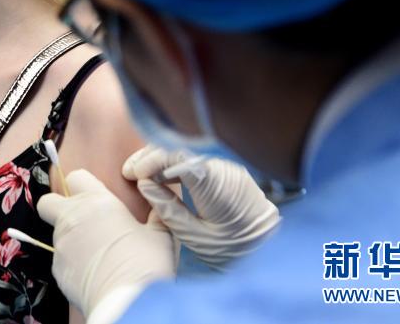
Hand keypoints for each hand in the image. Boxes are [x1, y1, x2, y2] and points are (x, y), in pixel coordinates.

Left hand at [37, 169, 176, 316]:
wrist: (128, 300)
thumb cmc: (146, 262)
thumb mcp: (159, 234)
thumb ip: (155, 216)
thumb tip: (159, 207)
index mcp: (97, 202)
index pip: (76, 177)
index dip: (83, 186)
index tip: (94, 198)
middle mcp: (72, 218)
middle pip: (47, 202)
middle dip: (57, 208)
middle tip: (79, 221)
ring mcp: (61, 244)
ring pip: (56, 234)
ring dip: (70, 239)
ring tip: (95, 255)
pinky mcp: (57, 269)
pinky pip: (61, 261)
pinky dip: (72, 264)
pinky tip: (91, 274)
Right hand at [123, 145, 280, 268]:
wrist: (270, 248)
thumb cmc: (233, 248)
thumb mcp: (194, 237)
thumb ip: (167, 209)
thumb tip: (145, 185)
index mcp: (214, 185)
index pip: (177, 155)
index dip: (150, 160)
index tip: (132, 173)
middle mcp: (222, 169)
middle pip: (179, 149)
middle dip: (150, 158)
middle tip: (129, 172)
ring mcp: (227, 168)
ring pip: (186, 153)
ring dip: (160, 161)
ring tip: (140, 175)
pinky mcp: (228, 171)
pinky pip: (196, 161)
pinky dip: (175, 165)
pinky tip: (160, 177)